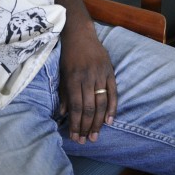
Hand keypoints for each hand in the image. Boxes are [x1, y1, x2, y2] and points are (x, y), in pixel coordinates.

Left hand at [58, 21, 117, 143]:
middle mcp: (87, 78)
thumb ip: (63, 93)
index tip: (74, 137)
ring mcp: (100, 75)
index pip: (75, 106)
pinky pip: (113, 93)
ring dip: (98, 122)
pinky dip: (112, 108)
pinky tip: (109, 121)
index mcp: (73, 79)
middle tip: (85, 140)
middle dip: (86, 126)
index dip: (75, 123)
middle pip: (88, 108)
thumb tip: (63, 114)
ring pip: (100, 103)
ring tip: (95, 135)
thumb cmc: (69, 55)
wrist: (80, 33)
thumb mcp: (62, 73)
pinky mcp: (110, 72)